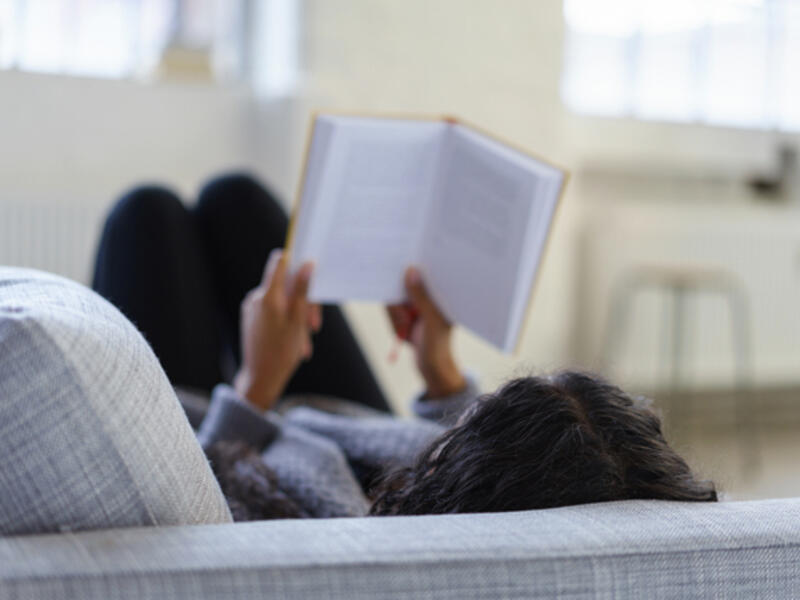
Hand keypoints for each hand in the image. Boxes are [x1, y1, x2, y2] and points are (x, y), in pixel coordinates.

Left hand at [234, 249, 321, 410]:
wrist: (260, 379)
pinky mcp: (251, 318)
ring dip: (298, 317)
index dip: (297, 261)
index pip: (280, 262)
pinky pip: (274, 311)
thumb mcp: (299, 321)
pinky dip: (287, 322)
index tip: (311, 269)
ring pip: (282, 301)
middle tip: (315, 326)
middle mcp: (256, 298)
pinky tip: (295, 341)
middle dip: (304, 302)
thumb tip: (308, 264)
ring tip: (304, 340)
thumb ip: (303, 291)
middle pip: (286, 286)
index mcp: (267, 296)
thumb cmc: (282, 352)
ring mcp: (252, 308)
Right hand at [387, 268, 465, 397]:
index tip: (399, 260)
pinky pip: (391, 311)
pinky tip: (403, 334)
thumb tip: (411, 270)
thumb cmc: (438, 346)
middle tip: (406, 318)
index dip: (412, 266)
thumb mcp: (431, 320)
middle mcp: (429, 295)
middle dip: (399, 304)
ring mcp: (417, 304)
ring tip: (406, 329)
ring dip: (395, 317)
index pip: (427, 270)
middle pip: (404, 284)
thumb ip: (421, 296)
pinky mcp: (407, 314)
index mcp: (441, 292)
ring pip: (394, 299)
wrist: (432, 369)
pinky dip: (393, 323)